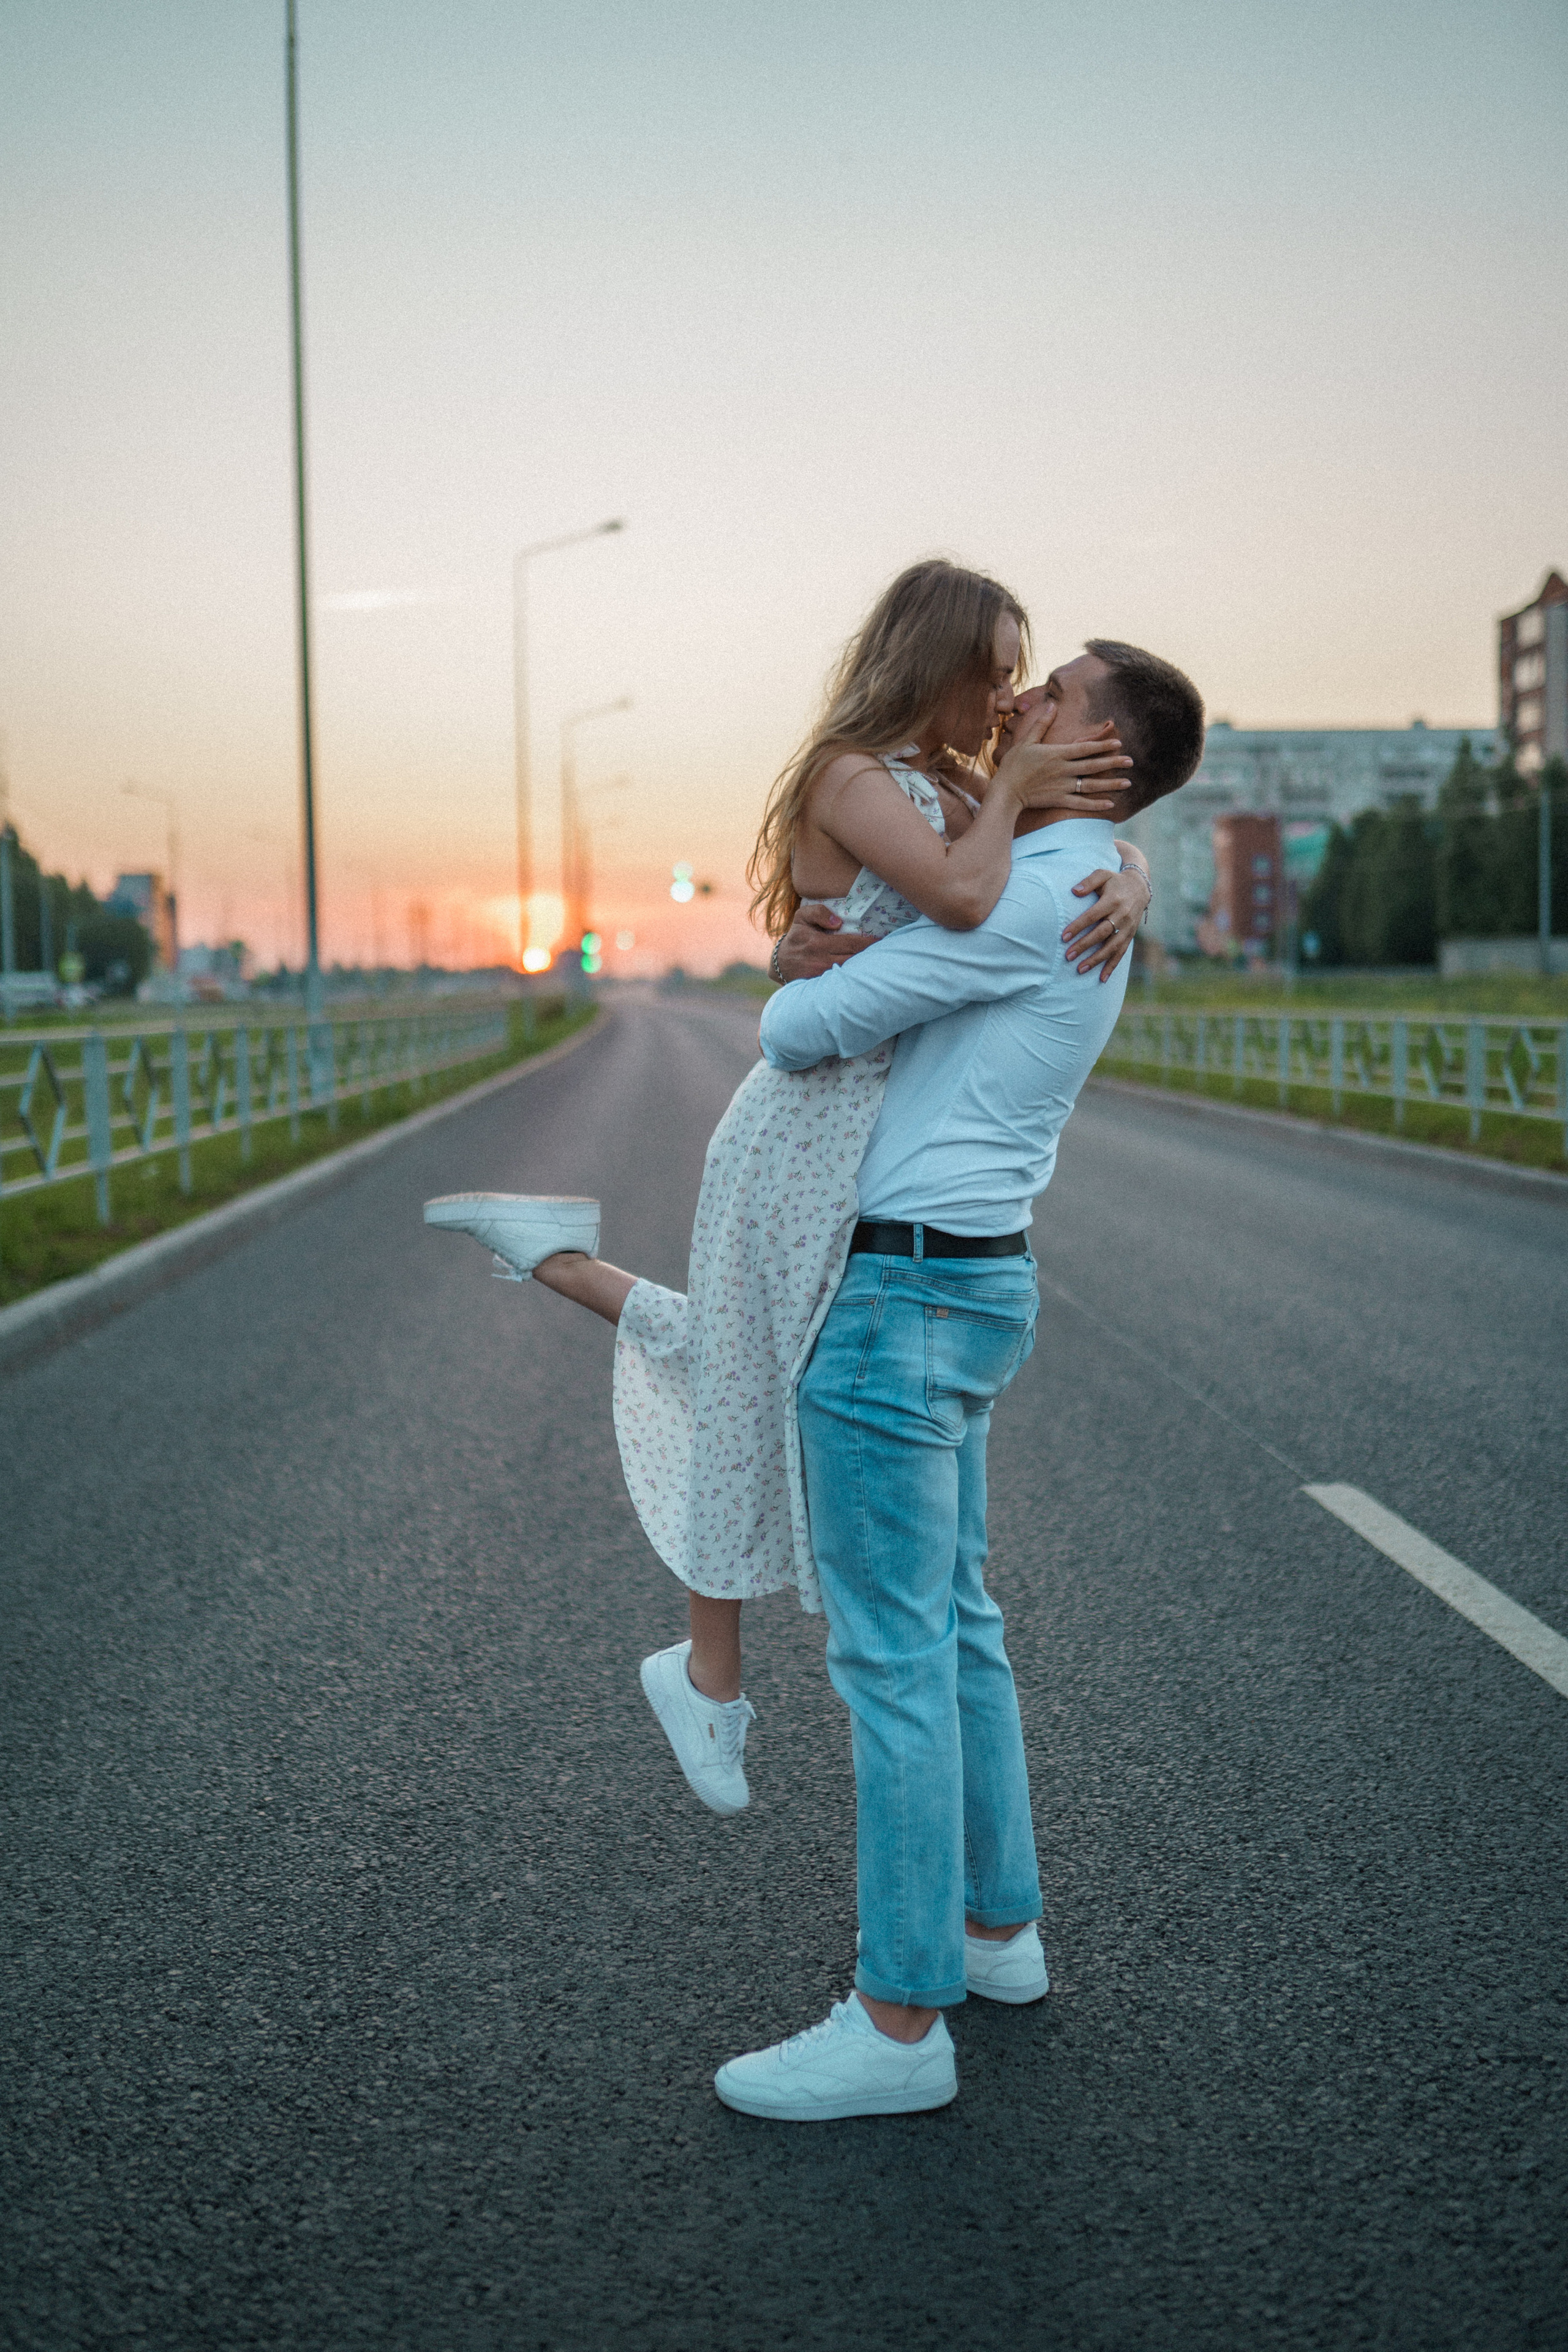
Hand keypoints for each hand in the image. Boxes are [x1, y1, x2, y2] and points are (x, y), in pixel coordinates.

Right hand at [775, 902, 876, 982]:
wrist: (780, 964)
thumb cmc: (796, 937)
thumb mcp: (802, 917)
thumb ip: (818, 912)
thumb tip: (837, 922)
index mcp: (818, 943)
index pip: (853, 943)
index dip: (871, 942)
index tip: (884, 940)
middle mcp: (821, 961)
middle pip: (856, 959)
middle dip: (872, 956)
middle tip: (890, 951)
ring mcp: (822, 977)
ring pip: (852, 972)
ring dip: (867, 968)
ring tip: (882, 962)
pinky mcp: (822, 986)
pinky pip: (844, 982)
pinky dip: (856, 978)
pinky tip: (868, 974)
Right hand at [994, 721, 1131, 815]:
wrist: (1005, 792)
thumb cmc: (1014, 765)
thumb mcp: (1026, 741)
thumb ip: (1042, 724)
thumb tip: (1052, 705)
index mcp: (1057, 754)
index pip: (1085, 748)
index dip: (1103, 745)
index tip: (1118, 743)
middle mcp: (1063, 770)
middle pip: (1093, 765)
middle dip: (1113, 763)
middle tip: (1131, 761)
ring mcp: (1062, 786)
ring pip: (1091, 785)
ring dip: (1111, 784)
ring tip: (1127, 782)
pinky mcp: (1059, 800)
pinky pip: (1081, 803)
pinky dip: (1096, 805)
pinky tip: (1110, 804)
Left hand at [1063, 865, 1150, 981]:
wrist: (1140, 887)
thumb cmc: (1115, 881)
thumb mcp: (1102, 875)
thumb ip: (1088, 882)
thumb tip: (1074, 891)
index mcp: (1112, 900)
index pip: (1092, 916)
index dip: (1078, 926)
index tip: (1064, 936)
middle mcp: (1121, 915)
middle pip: (1101, 933)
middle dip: (1084, 946)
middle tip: (1068, 956)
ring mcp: (1127, 927)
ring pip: (1111, 947)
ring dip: (1096, 959)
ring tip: (1080, 969)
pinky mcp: (1130, 935)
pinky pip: (1121, 953)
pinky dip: (1112, 966)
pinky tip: (1101, 978)